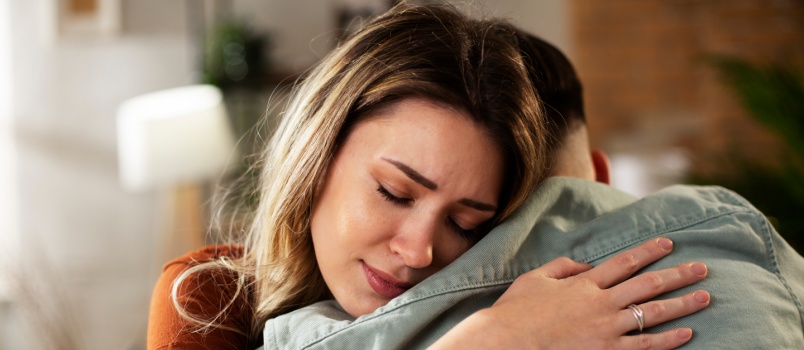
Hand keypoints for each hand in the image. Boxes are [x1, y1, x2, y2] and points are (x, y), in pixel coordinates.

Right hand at [430, 238, 709, 349]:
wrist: (507, 342)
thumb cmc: (516, 311)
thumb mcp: (535, 278)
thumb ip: (562, 267)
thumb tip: (584, 263)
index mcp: (584, 283)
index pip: (625, 261)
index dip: (649, 251)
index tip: (669, 243)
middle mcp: (601, 303)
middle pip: (648, 285)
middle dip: (678, 275)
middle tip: (702, 268)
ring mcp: (607, 330)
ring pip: (653, 314)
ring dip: (683, 304)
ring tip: (705, 298)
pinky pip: (645, 346)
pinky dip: (668, 340)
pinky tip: (687, 333)